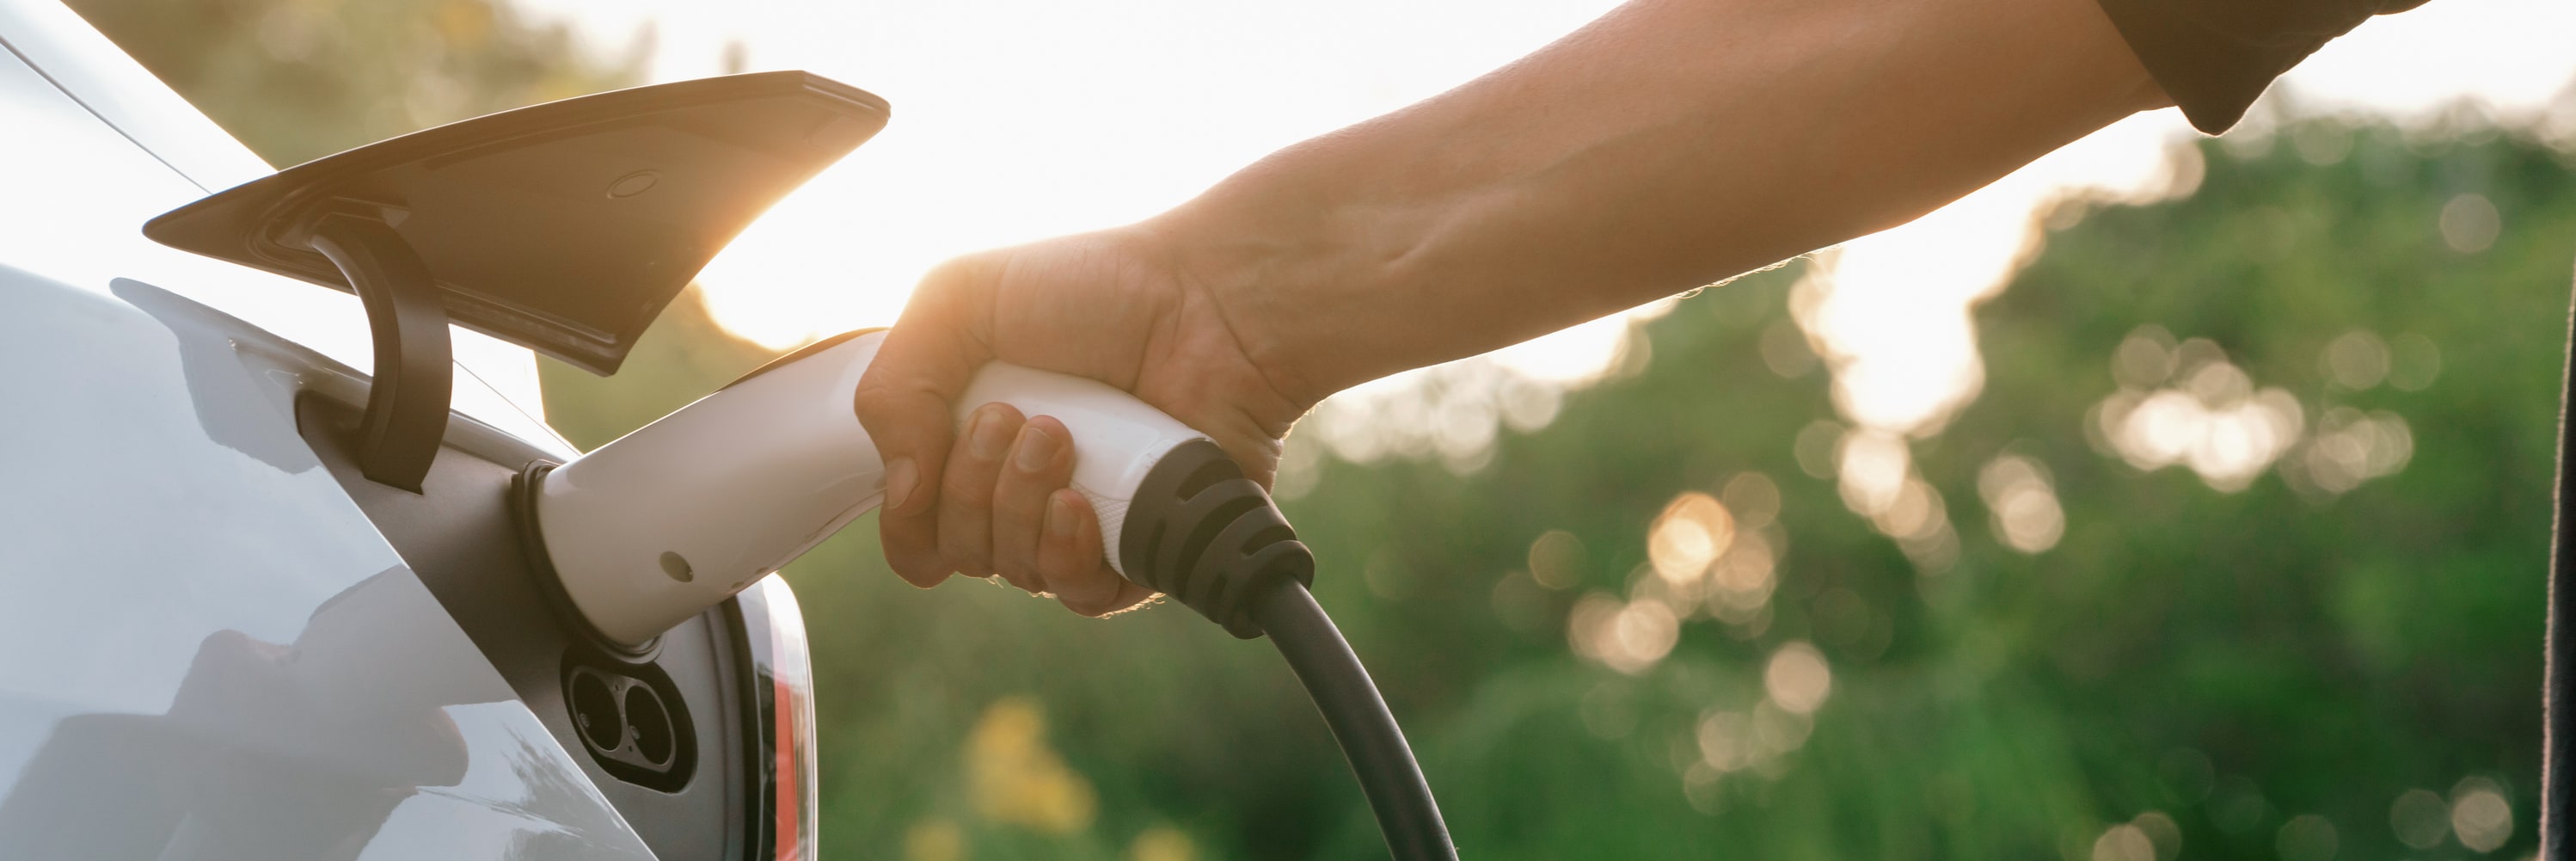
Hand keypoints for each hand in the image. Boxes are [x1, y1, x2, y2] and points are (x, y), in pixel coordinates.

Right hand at [853, 221, 1307, 615]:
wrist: (1208, 300)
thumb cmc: (1098, 288)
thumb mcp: (959, 299)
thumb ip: (895, 385)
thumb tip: (902, 488)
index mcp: (974, 441)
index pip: (915, 528)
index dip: (906, 515)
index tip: (923, 457)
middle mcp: (1025, 491)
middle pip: (958, 552)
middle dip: (969, 487)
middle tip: (1018, 417)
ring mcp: (1087, 524)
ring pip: (1014, 573)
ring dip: (1017, 508)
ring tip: (1060, 437)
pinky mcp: (1145, 549)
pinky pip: (1084, 597)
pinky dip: (1067, 556)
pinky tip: (1079, 504)